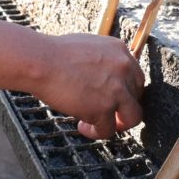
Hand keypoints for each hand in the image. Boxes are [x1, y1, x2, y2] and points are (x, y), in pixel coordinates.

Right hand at [30, 33, 144, 139]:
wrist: (41, 61)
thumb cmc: (54, 53)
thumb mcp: (89, 46)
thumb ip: (103, 59)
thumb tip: (103, 75)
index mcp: (120, 51)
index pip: (135, 77)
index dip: (126, 91)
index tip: (114, 99)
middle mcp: (124, 68)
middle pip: (137, 97)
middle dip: (122, 107)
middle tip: (108, 114)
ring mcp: (117, 89)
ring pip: (132, 117)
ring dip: (117, 124)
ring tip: (99, 125)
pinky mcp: (105, 108)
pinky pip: (108, 129)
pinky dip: (95, 132)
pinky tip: (82, 126)